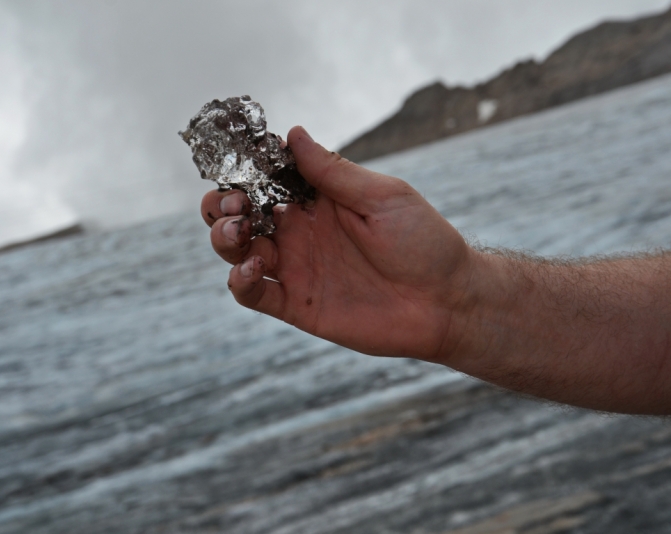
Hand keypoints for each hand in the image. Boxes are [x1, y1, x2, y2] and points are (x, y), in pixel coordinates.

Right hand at [201, 126, 478, 359]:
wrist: (447, 301)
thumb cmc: (423, 242)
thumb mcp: (382, 196)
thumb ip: (333, 172)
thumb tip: (292, 134)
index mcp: (318, 201)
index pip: (266, 180)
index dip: (244, 169)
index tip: (235, 160)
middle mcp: (301, 232)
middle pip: (240, 214)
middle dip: (223, 204)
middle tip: (238, 204)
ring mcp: (297, 268)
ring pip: (236, 251)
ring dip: (225, 237)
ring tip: (242, 231)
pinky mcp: (298, 305)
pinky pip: (253, 294)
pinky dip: (239, 281)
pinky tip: (251, 269)